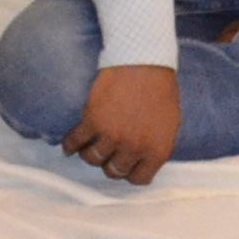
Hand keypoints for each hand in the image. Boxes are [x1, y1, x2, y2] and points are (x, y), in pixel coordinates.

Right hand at [64, 63, 182, 184]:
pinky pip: (75, 141)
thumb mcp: (169, 122)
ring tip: (89, 147)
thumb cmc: (160, 87)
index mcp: (157, 149)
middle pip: (113, 171)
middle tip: (107, 155)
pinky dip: (70, 145)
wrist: (144, 60)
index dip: (129, 172)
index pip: (138, 179)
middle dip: (109, 164)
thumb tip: (142, 160)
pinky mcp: (92, 120)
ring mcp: (112, 135)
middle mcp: (134, 147)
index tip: (124, 166)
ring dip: (89, 154)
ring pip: (92, 159)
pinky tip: (69, 146)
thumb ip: (155, 144)